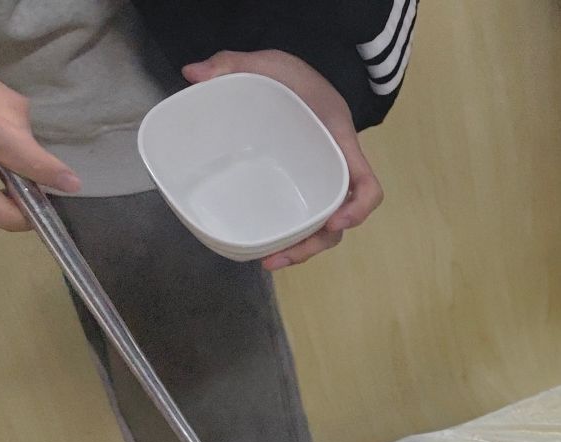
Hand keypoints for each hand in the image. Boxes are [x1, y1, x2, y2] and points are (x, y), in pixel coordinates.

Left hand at [183, 50, 382, 269]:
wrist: (299, 75)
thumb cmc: (294, 73)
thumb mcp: (268, 62)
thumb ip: (233, 64)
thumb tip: (194, 75)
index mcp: (338, 139)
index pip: (366, 183)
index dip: (357, 209)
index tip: (333, 224)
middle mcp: (335, 167)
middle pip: (341, 218)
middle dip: (315, 243)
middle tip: (282, 256)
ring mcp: (318, 180)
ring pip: (322, 225)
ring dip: (302, 247)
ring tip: (269, 260)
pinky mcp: (302, 185)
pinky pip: (304, 214)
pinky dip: (291, 233)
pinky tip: (266, 242)